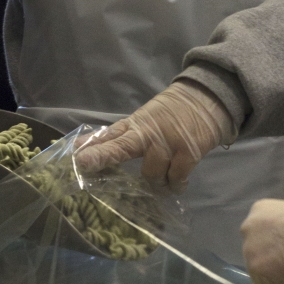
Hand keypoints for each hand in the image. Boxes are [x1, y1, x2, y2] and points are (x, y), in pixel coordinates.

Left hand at [75, 79, 236, 191]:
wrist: (208, 98)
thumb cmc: (173, 113)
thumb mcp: (144, 120)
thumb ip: (117, 136)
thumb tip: (80, 146)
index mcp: (136, 124)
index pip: (111, 135)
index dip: (93, 145)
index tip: (74, 154)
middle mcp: (149, 133)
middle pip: (123, 147)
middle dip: (104, 156)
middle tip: (85, 164)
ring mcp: (169, 142)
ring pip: (152, 175)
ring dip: (156, 185)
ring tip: (162, 184)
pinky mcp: (189, 152)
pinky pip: (176, 179)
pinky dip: (175, 185)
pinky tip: (177, 184)